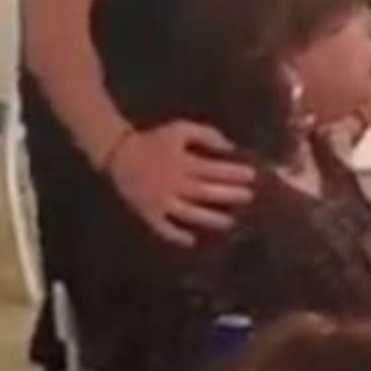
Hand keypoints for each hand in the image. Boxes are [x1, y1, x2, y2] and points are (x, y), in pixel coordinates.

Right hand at [108, 120, 255, 246]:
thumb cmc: (154, 141)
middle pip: (205, 193)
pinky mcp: (148, 214)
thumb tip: (229, 147)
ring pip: (188, 214)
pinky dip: (176, 236)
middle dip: (229, 196)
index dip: (233, 173)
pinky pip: (163, 228)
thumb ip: (206, 135)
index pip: (213, 170)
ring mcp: (160, 202)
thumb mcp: (180, 129)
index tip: (252, 176)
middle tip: (249, 198)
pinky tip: (191, 241)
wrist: (119, 154)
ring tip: (230, 222)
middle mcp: (173, 184)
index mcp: (181, 162)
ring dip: (210, 219)